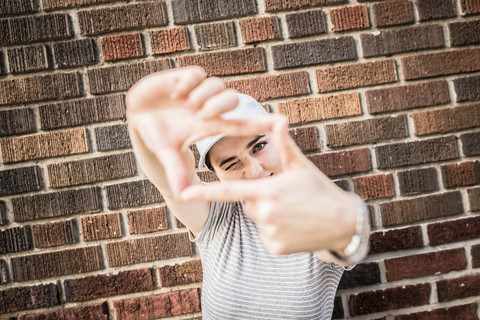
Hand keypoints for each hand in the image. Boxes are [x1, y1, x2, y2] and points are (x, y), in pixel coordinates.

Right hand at [126, 67, 276, 195]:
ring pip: (217, 85)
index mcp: (209, 126)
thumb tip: (181, 194)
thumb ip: (175, 170)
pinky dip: (188, 82)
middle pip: (231, 99)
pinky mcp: (184, 77)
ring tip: (186, 105)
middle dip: (220, 106)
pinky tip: (175, 93)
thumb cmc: (157, 137)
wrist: (138, 117)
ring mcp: (196, 92)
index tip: (281, 122)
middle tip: (200, 115)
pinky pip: (197, 73)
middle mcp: (207, 107)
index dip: (260, 123)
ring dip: (204, 95)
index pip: (241, 124)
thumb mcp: (166, 153)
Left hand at [180, 118, 357, 254]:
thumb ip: (284, 145)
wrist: (344, 223)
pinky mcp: (276, 247)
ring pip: (258, 220)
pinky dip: (276, 232)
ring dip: (269, 216)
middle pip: (248, 204)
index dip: (204, 191)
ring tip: (293, 212)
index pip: (229, 191)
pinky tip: (294, 227)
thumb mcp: (301, 166)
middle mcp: (266, 212)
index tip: (182, 192)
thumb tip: (278, 119)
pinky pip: (266, 237)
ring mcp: (270, 232)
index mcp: (269, 190)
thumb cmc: (320, 191)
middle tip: (285, 198)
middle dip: (261, 199)